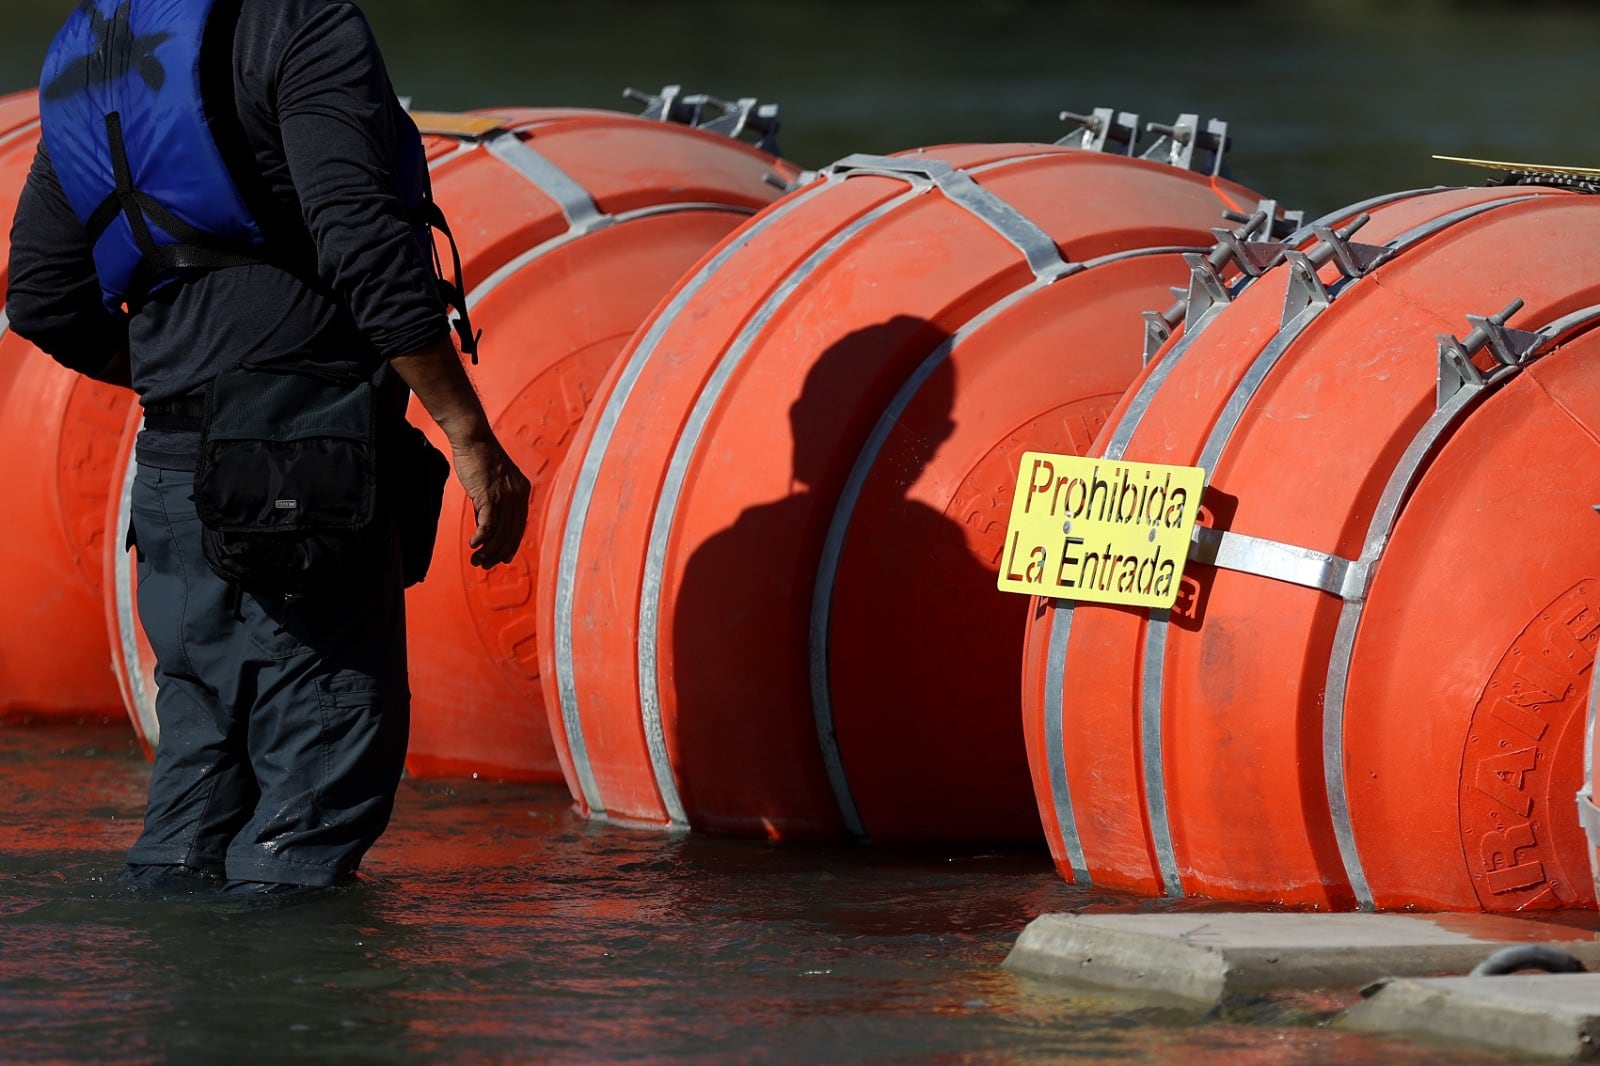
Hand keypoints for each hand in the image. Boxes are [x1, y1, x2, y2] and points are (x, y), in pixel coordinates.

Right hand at [449, 436, 530, 568]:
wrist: (473, 438)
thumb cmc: (480, 459)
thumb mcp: (492, 484)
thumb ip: (492, 505)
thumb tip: (486, 529)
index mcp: (522, 492)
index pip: (520, 526)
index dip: (512, 545)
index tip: (503, 558)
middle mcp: (518, 495)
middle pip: (512, 533)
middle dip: (499, 553)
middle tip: (486, 565)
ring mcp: (505, 495)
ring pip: (501, 532)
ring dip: (488, 550)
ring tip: (477, 561)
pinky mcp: (489, 494)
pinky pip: (488, 523)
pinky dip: (482, 537)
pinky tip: (474, 545)